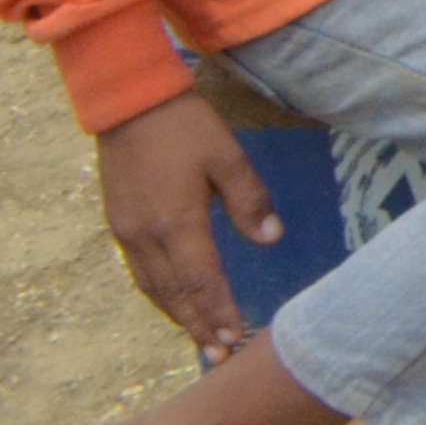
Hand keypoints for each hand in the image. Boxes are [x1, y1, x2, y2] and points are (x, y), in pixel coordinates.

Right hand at [97, 90, 278, 357]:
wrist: (132, 106)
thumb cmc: (186, 128)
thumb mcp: (228, 156)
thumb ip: (250, 200)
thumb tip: (271, 239)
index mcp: (177, 222)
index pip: (201, 280)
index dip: (218, 311)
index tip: (235, 337)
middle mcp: (147, 236)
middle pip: (174, 294)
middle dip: (198, 325)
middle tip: (220, 354)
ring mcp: (128, 233)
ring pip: (154, 288)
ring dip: (177, 315)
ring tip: (200, 336)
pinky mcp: (119, 225)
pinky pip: (140, 273)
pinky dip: (159, 294)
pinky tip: (173, 300)